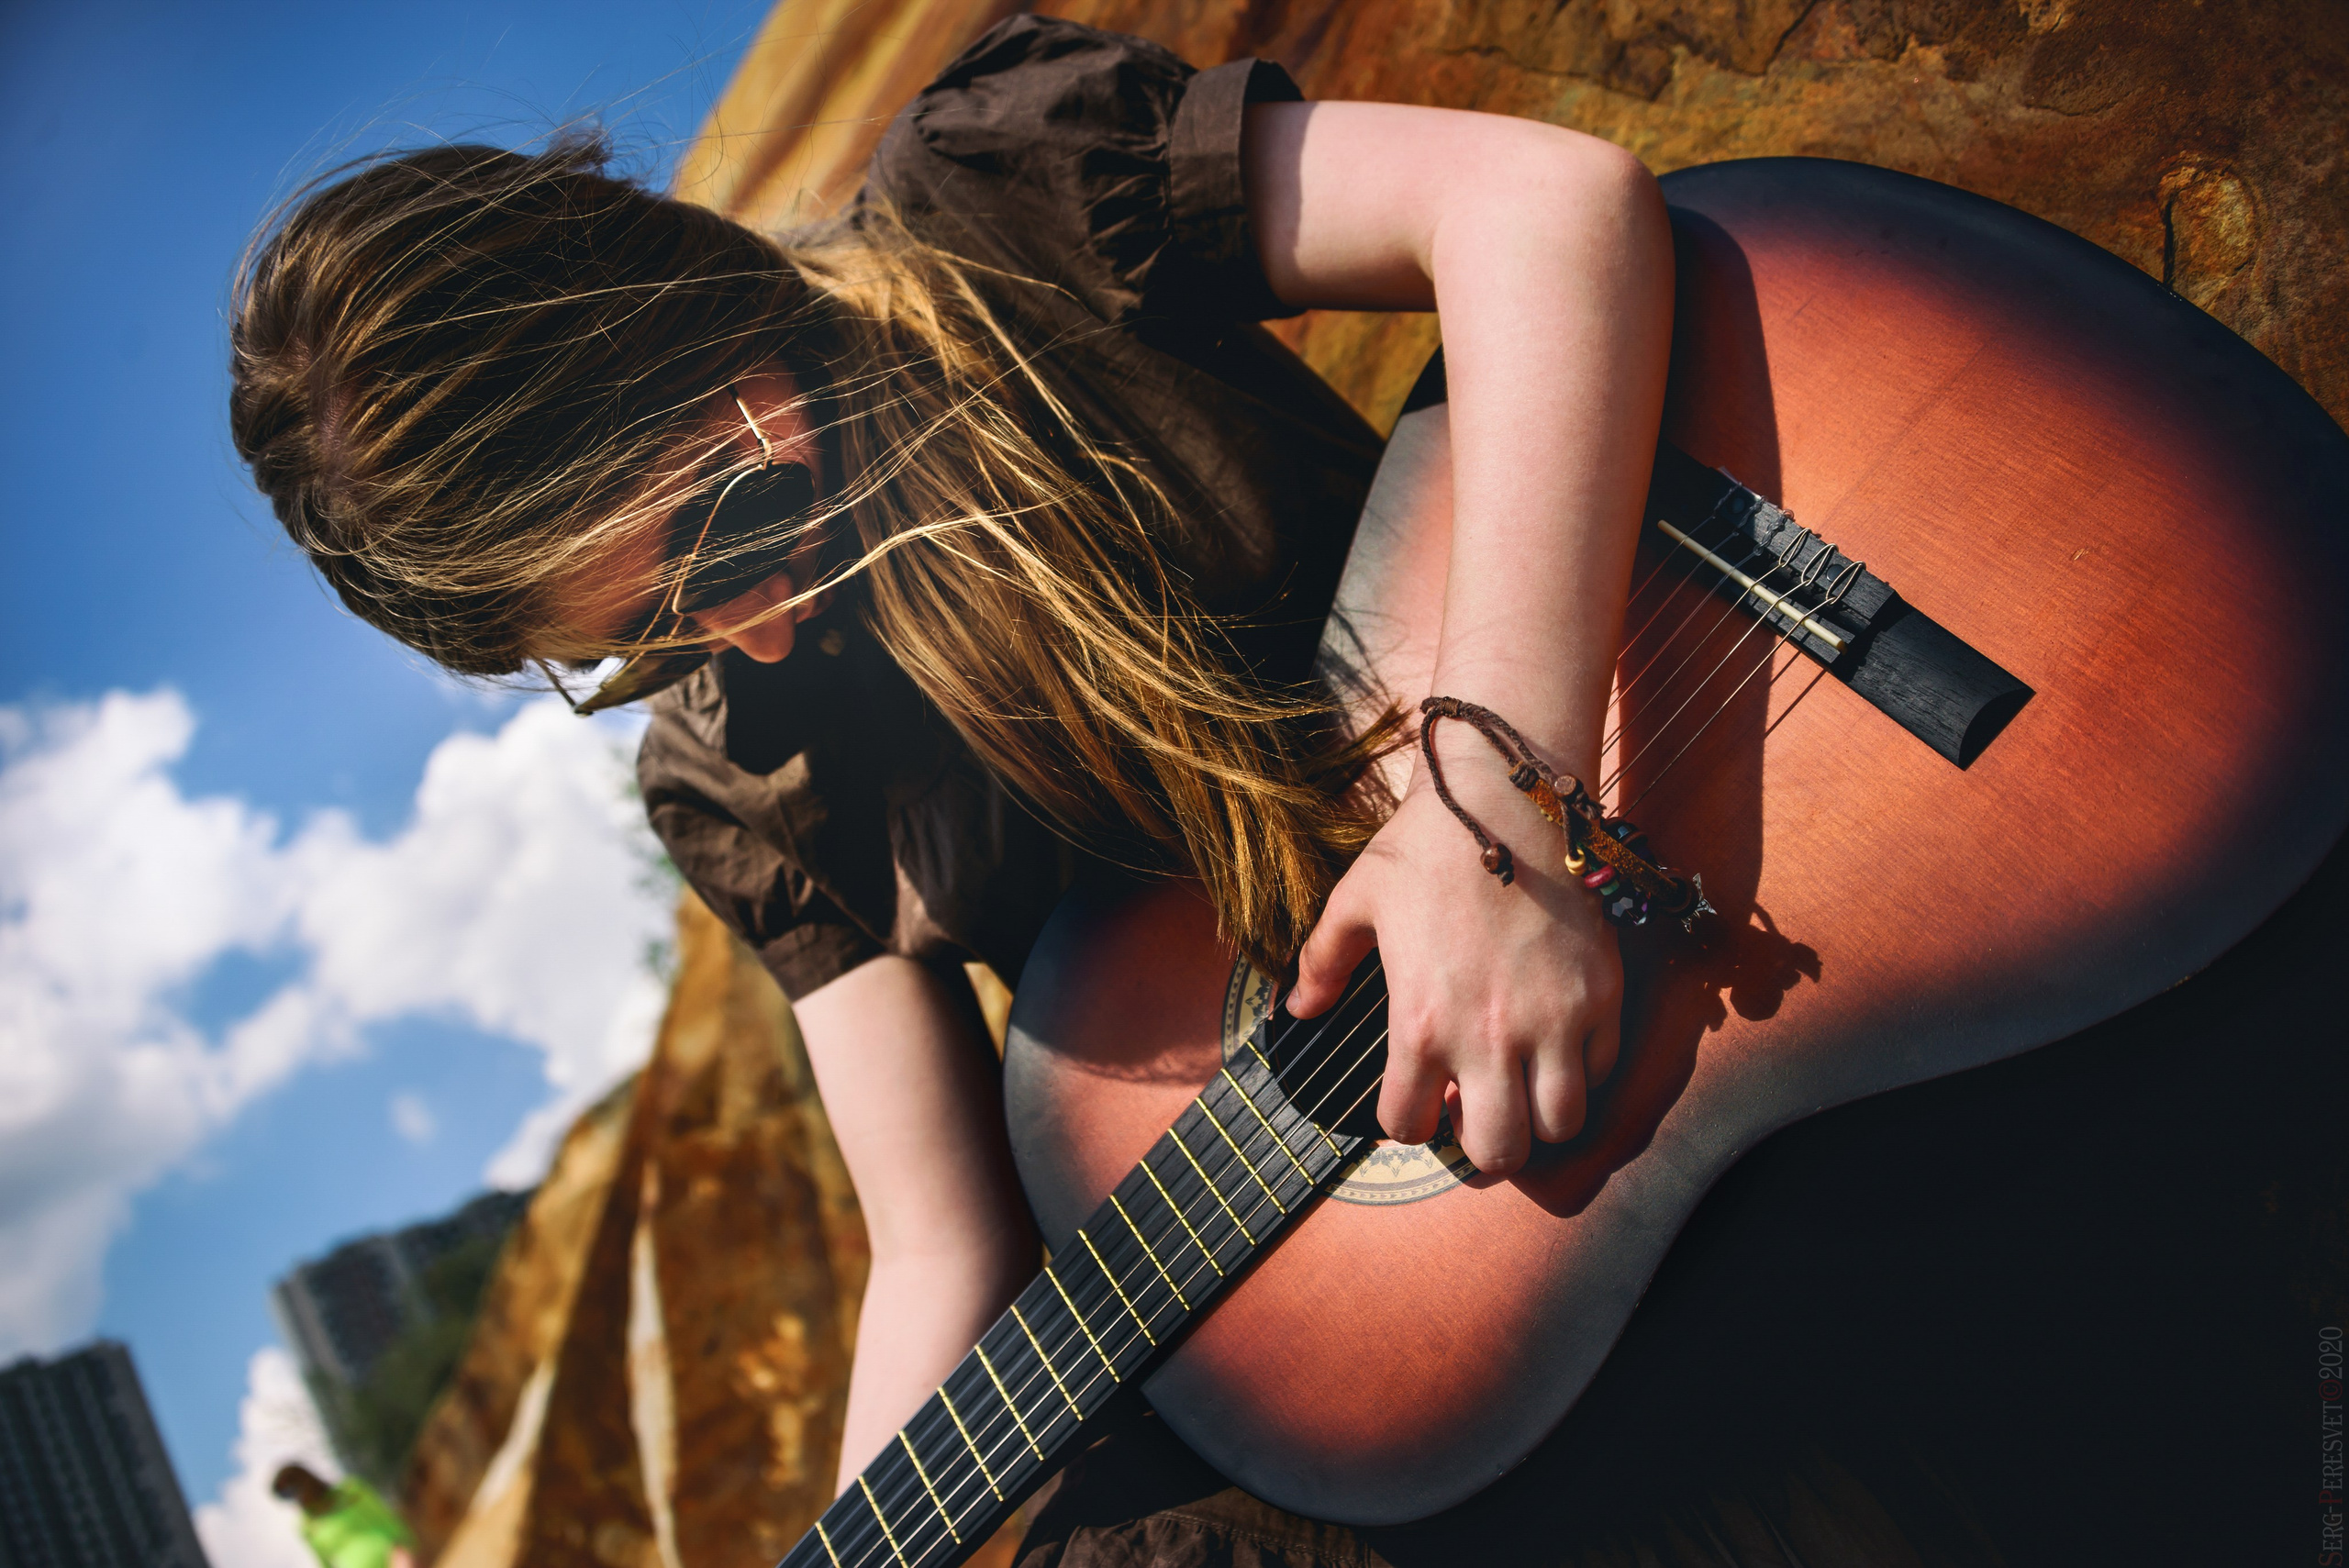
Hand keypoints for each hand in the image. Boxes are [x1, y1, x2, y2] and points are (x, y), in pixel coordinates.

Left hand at [1286, 778, 1622, 1174]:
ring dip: (1536, 1118)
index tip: (1415, 1104)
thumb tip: (1297, 1009)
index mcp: (1421, 1022)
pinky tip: (1555, 1044)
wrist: (1506, 799)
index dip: (1407, 1124)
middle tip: (1475, 1117)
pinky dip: (1579, 1071)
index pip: (1409, 1127)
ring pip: (1559, 1125)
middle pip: (1498, 1153)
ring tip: (1519, 1087)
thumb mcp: (1355, 901)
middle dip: (1481, 1150)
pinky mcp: (1600, 996)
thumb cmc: (1425, 849)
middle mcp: (1489, 1036)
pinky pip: (1600, 1070)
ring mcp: (1554, 1021)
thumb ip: (1322, 963)